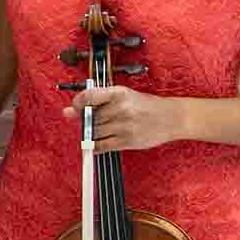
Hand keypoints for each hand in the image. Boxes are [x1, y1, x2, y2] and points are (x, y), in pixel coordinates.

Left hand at [66, 85, 189, 154]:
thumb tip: (68, 110)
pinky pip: (102, 146)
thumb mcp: (124, 95)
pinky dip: (96, 146)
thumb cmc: (146, 105)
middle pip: (90, 118)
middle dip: (86, 121)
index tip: (75, 108)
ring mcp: (124, 126)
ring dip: (92, 134)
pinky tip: (100, 142)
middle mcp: (121, 108)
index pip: (88, 96)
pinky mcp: (127, 141)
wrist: (171, 117)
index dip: (77, 103)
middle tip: (92, 121)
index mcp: (119, 93)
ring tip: (103, 129)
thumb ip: (97, 101)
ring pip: (94, 133)